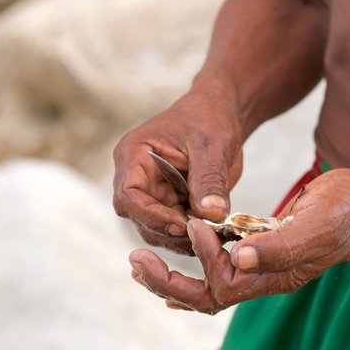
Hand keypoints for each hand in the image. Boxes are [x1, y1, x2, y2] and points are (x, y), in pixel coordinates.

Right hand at [112, 91, 243, 254]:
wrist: (221, 112)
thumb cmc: (210, 117)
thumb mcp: (212, 144)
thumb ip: (210, 178)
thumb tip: (211, 215)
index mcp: (133, 155)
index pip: (128, 196)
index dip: (151, 216)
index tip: (183, 225)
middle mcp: (136, 177)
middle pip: (139, 218)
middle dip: (169, 232)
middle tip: (203, 237)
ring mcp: (153, 192)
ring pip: (156, 229)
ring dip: (182, 238)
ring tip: (214, 237)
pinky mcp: (171, 203)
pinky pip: (176, 227)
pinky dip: (193, 234)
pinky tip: (216, 235)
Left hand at [128, 168, 349, 313]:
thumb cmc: (349, 207)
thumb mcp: (318, 222)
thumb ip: (282, 245)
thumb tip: (240, 259)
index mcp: (278, 276)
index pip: (225, 285)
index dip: (205, 258)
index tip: (198, 223)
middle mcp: (267, 278)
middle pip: (207, 298)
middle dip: (169, 284)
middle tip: (135, 265)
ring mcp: (266, 267)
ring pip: (211, 287)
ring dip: (173, 278)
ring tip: (141, 266)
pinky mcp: (265, 249)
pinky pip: (223, 271)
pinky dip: (195, 270)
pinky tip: (174, 265)